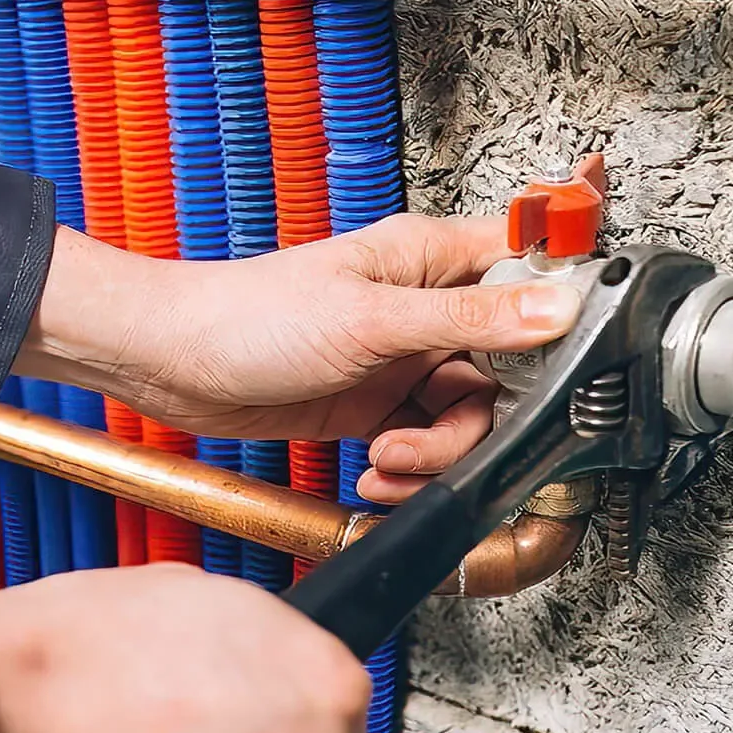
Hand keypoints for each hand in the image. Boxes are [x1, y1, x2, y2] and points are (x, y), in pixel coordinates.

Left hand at [20, 215, 580, 497]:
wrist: (170, 364)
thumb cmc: (247, 318)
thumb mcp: (370, 320)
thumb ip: (469, 319)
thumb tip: (556, 309)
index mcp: (430, 258)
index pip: (529, 267)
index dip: (556, 310)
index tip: (562, 358)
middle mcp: (422, 307)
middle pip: (508, 364)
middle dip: (485, 415)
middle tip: (441, 432)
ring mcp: (399, 358)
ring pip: (466, 414)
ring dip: (438, 452)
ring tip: (391, 460)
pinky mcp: (373, 404)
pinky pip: (422, 443)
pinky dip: (408, 469)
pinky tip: (376, 474)